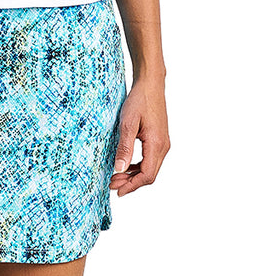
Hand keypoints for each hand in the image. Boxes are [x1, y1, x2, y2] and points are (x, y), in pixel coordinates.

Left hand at [109, 76, 169, 195]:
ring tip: (116, 176)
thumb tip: (119, 169)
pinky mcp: (160, 139)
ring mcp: (163, 143)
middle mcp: (163, 146)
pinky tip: (126, 165)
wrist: (150, 84)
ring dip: (134, 175)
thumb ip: (124, 147)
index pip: (147, 175)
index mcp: (157, 145)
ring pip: (150, 168)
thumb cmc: (139, 100)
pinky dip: (138, 166)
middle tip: (112, 184)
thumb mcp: (127, 123)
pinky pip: (150, 159)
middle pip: (149, 174)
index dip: (132, 186)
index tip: (117, 191)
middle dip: (131, 182)